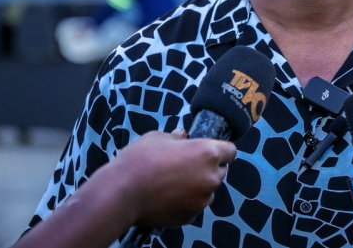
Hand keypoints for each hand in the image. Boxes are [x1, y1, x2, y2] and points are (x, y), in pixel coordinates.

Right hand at [15, 130, 236, 247]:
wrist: (122, 193)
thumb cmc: (140, 160)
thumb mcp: (157, 137)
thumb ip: (176, 137)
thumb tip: (183, 136)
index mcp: (207, 153)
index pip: (230, 151)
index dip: (220, 149)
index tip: (208, 149)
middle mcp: (210, 177)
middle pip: (221, 171)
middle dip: (209, 168)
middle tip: (186, 165)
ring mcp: (202, 200)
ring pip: (208, 190)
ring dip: (198, 186)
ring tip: (173, 182)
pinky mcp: (190, 216)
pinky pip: (194, 205)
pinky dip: (186, 201)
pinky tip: (167, 196)